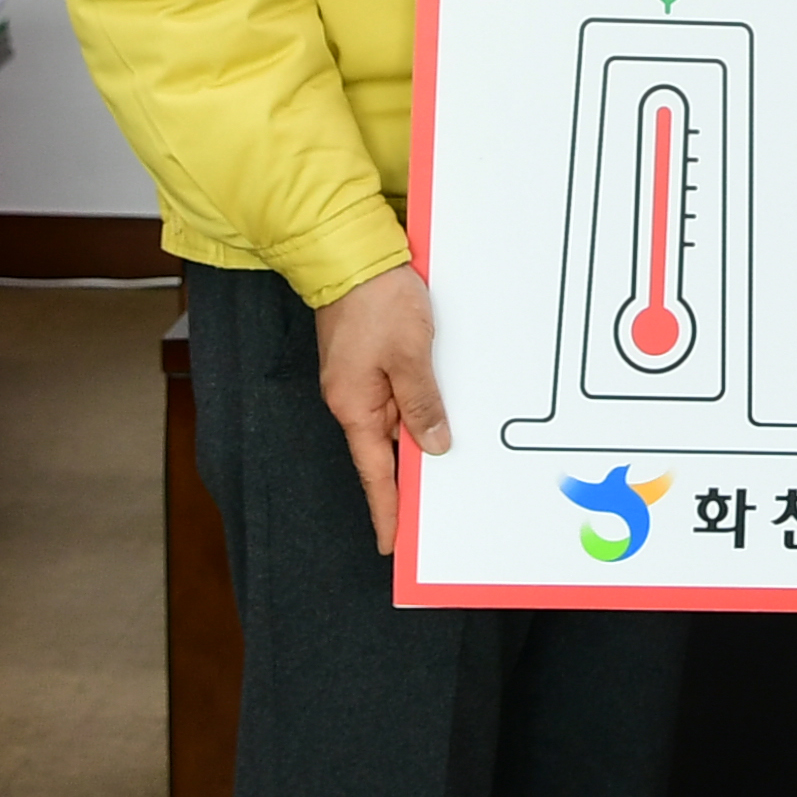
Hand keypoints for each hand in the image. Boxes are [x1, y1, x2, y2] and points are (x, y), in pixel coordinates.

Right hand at [313, 265, 449, 555]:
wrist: (352, 253)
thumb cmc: (375, 300)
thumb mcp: (409, 355)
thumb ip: (421, 404)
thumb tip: (431, 447)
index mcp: (354, 406)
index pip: (374, 473)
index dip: (386, 510)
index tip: (391, 543)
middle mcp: (352, 399)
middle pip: (384, 450)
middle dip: (406, 480)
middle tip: (431, 512)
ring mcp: (359, 379)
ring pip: (392, 422)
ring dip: (416, 439)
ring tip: (445, 465)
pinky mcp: (370, 359)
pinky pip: (395, 396)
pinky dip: (414, 410)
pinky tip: (436, 414)